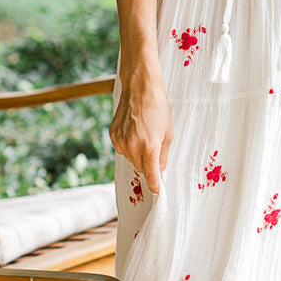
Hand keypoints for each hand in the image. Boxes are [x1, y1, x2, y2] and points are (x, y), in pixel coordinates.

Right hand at [110, 70, 172, 194]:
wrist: (140, 89)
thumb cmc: (158, 109)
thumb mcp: (168, 133)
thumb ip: (163, 155)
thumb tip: (160, 171)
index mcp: (150, 146)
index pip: (151, 174)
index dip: (155, 185)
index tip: (157, 191)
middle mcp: (133, 146)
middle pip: (140, 168)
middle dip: (148, 166)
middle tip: (154, 152)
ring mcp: (121, 140)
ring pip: (130, 159)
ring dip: (138, 155)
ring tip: (144, 136)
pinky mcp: (113, 135)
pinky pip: (122, 150)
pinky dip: (129, 147)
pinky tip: (134, 133)